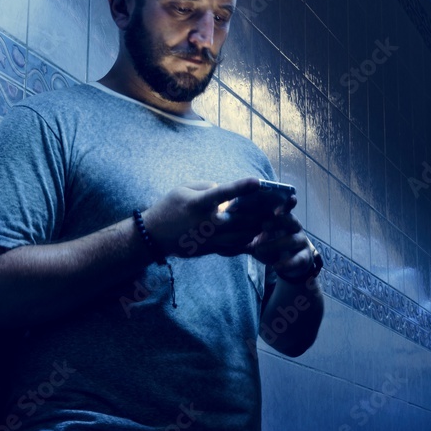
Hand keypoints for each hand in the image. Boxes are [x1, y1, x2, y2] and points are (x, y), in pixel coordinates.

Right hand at [142, 177, 263, 258]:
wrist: (154, 236)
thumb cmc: (168, 208)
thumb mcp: (183, 189)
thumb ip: (206, 187)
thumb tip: (225, 189)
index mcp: (198, 204)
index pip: (224, 193)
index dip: (242, 187)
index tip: (258, 181)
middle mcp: (207, 222)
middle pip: (241, 218)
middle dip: (260, 212)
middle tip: (276, 206)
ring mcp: (210, 239)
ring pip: (242, 236)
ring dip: (257, 228)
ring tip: (269, 221)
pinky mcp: (211, 249)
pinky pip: (235, 248)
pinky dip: (248, 242)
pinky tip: (256, 236)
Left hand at [246, 199, 316, 280]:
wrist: (292, 264)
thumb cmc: (273, 246)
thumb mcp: (259, 240)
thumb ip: (243, 237)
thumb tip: (221, 238)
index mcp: (284, 219)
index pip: (284, 208)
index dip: (285, 203)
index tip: (285, 198)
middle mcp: (294, 228)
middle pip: (290, 220)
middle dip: (277, 221)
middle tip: (263, 225)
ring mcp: (301, 242)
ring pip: (292, 240)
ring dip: (276, 244)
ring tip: (259, 249)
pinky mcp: (305, 257)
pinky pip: (298, 259)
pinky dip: (287, 263)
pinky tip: (276, 267)